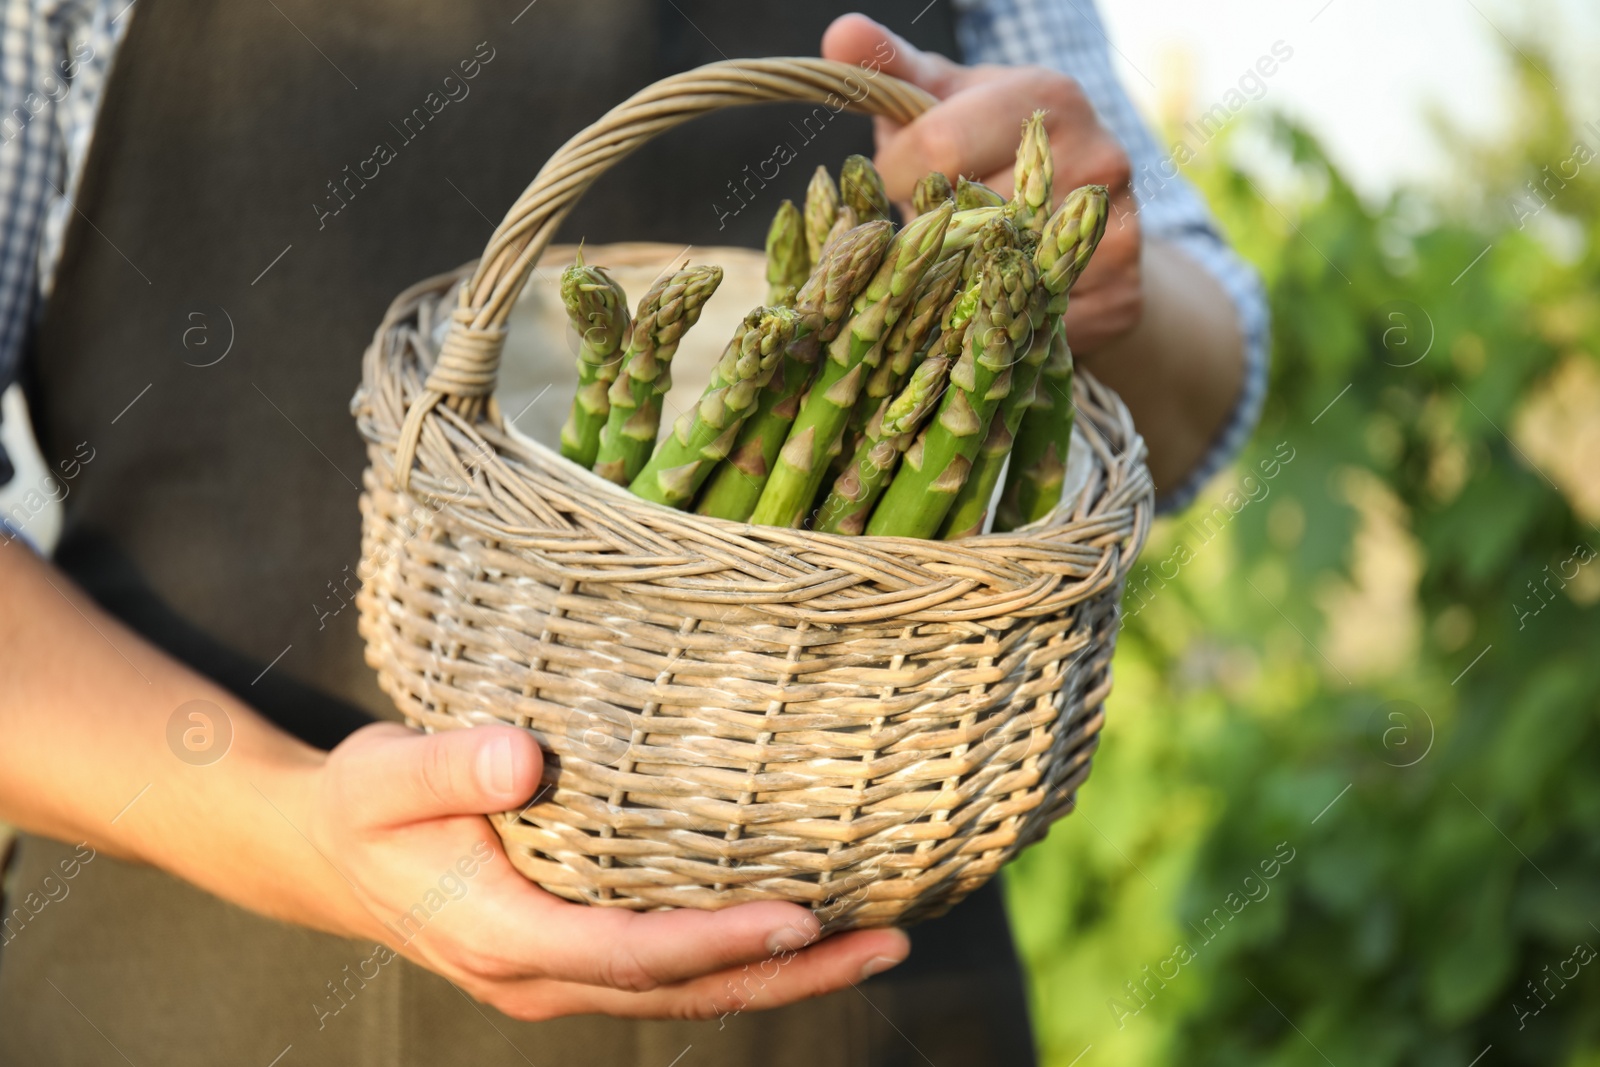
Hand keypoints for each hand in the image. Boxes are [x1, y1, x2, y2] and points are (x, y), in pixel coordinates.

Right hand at [303, 722, 908, 1019]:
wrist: (327, 856)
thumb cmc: (363, 809)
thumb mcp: (384, 776)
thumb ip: (446, 766)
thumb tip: (523, 758)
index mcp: (501, 936)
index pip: (632, 953)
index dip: (720, 942)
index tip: (803, 916)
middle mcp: (541, 975)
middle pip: (684, 990)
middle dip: (789, 973)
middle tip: (889, 942)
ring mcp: (562, 975)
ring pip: (689, 991)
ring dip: (783, 974)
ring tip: (878, 941)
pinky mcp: (577, 956)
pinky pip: (673, 971)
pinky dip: (743, 958)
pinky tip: (801, 929)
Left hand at [822, 14, 1141, 351]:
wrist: (1082, 217)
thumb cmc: (988, 151)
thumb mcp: (944, 103)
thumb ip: (892, 72)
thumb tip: (840, 33)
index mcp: (1044, 96)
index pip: (937, 147)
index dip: (896, 178)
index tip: (898, 186)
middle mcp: (1096, 153)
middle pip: (968, 218)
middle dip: (931, 234)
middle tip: (936, 229)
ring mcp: (1119, 224)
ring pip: (1000, 279)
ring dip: (961, 285)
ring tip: (964, 263)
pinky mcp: (1121, 290)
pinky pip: (1033, 323)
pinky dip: (1002, 323)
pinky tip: (999, 301)